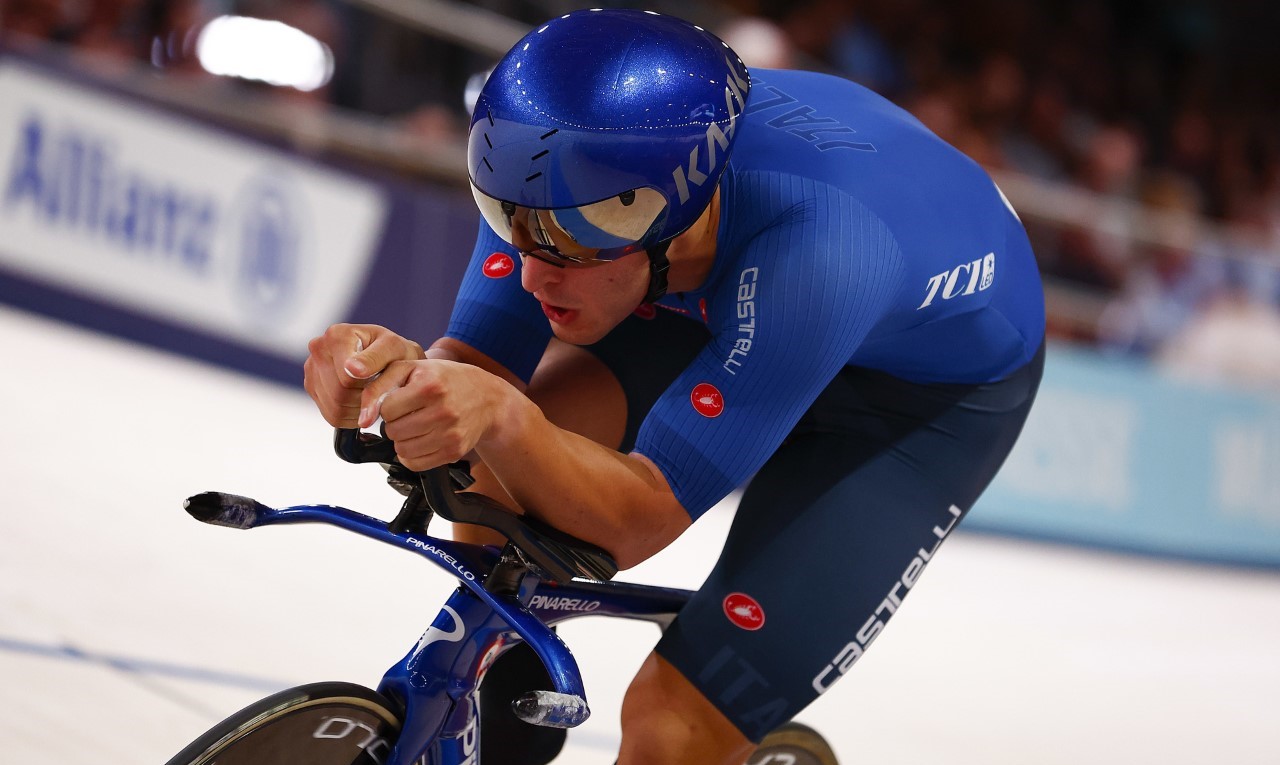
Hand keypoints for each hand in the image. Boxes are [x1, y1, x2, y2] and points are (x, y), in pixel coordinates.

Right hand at [303, 324, 423, 426]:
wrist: (390, 357)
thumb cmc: (393, 351)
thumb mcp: (393, 349)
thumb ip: (374, 358)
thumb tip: (351, 369)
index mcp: (336, 335)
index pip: (347, 379)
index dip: (367, 385)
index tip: (380, 378)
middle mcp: (318, 349)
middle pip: (338, 394)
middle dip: (363, 397)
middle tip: (378, 387)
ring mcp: (312, 369)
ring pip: (335, 407)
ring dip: (359, 408)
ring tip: (371, 393)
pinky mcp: (312, 387)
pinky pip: (331, 415)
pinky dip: (351, 414)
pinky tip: (361, 400)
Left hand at [359, 359, 511, 470]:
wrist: (487, 398)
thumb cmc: (446, 379)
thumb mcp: (412, 368)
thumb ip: (379, 386)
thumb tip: (363, 419)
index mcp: (430, 385)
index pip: (386, 409)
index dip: (389, 405)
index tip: (402, 398)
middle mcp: (443, 410)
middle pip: (393, 431)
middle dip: (396, 422)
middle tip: (411, 412)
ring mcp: (450, 434)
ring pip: (402, 449)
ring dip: (403, 439)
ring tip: (417, 424)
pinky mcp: (454, 451)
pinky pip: (416, 463)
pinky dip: (413, 454)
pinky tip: (423, 439)